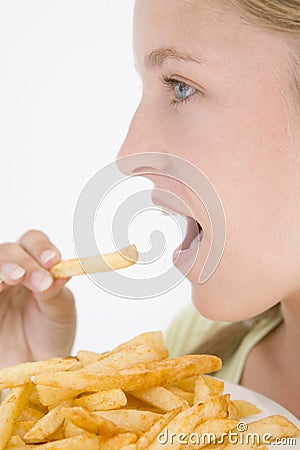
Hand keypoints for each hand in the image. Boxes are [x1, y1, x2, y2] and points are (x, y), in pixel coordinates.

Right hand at [0, 230, 75, 366]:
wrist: (35, 366)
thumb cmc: (50, 334)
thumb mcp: (60, 312)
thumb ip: (55, 292)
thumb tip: (56, 273)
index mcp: (35, 266)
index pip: (34, 243)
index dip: (42, 247)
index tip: (52, 260)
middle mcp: (12, 271)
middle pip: (9, 250)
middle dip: (23, 261)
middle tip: (37, 281)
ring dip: (3, 266)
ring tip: (14, 279)